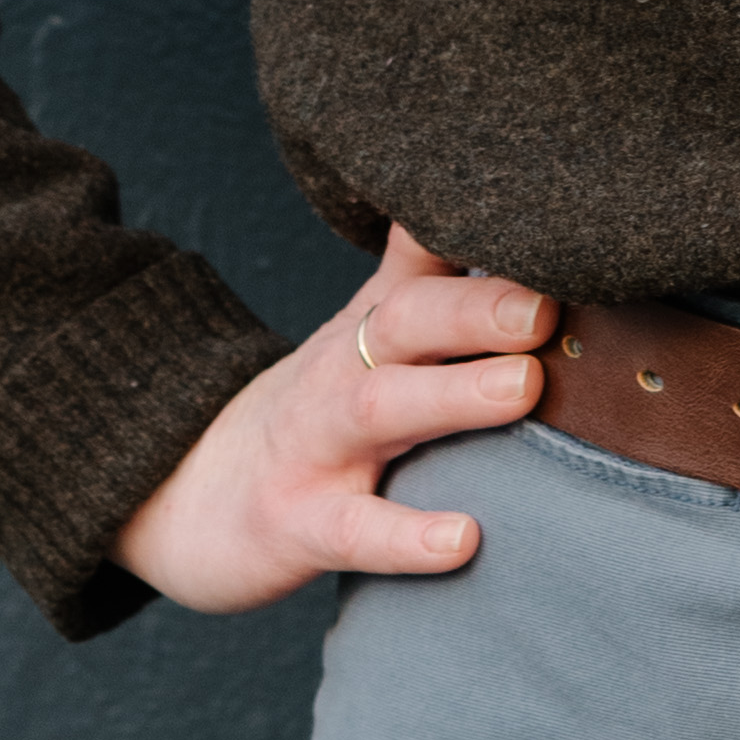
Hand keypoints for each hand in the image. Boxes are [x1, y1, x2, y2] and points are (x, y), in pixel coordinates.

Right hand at [112, 225, 550, 610]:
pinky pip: (353, 532)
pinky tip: (462, 540)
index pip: (428, 267)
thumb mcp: (361, 333)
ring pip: (380, 411)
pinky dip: (406, 536)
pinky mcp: (295, 526)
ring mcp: (315, 449)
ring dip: (453, 396)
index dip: (488, 244)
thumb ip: (427, 270)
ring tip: (524, 388)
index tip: (564, 233)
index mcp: (369, 328)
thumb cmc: (309, 410)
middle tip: (549, 306)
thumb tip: (497, 200)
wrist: (176, 491)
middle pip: (405, 322)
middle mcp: (343, 374)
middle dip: (478, 308)